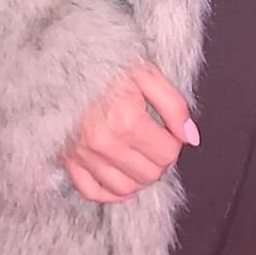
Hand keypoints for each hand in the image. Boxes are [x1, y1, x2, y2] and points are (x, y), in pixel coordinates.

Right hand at [62, 61, 199, 204]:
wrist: (65, 61)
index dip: (174, 144)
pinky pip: (92, 192)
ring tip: (141, 159)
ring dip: (139, 178)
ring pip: (124, 188)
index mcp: (127, 120)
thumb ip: (174, 106)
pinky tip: (122, 181)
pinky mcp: (68, 160)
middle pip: (148, 175)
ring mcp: (84, 154)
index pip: (166, 154)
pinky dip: (111, 193)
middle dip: (159, 162)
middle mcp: (105, 143)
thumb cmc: (107, 64)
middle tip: (156, 144)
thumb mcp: (147, 74)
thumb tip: (191, 137)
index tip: (169, 133)